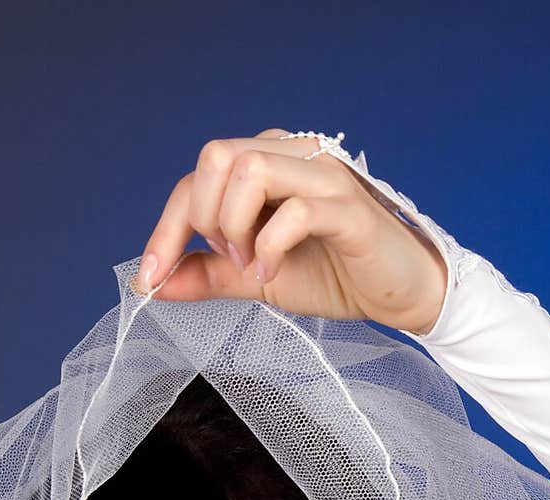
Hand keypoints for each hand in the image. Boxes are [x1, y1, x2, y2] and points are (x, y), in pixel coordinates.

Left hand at [131, 128, 447, 334]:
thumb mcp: (255, 276)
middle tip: (230, 260)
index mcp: (268, 163)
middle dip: (204, 219)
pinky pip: (292, 212)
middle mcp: (293, 156)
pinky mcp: (347, 209)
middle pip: (216, 156)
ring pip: (250, 169)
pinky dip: (269, 248)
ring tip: (253, 265)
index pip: (198, 177)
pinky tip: (273, 274)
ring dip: (235, 226)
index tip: (151, 277)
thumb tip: (151, 283)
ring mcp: (322, 177)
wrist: (398, 293)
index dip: (166, 228)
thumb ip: (207, 273)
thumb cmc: (334, 274)